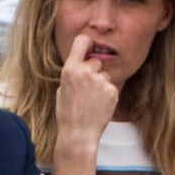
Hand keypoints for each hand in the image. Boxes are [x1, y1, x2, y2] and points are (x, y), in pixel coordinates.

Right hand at [55, 33, 116, 149]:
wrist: (78, 133)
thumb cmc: (67, 112)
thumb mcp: (62, 87)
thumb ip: (74, 72)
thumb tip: (83, 63)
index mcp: (70, 69)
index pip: (82, 41)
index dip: (87, 43)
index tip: (89, 46)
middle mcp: (86, 72)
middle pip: (96, 62)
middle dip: (93, 71)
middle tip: (87, 88)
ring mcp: (100, 81)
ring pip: (105, 75)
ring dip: (101, 84)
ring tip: (92, 100)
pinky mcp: (112, 91)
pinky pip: (111, 87)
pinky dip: (107, 94)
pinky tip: (99, 105)